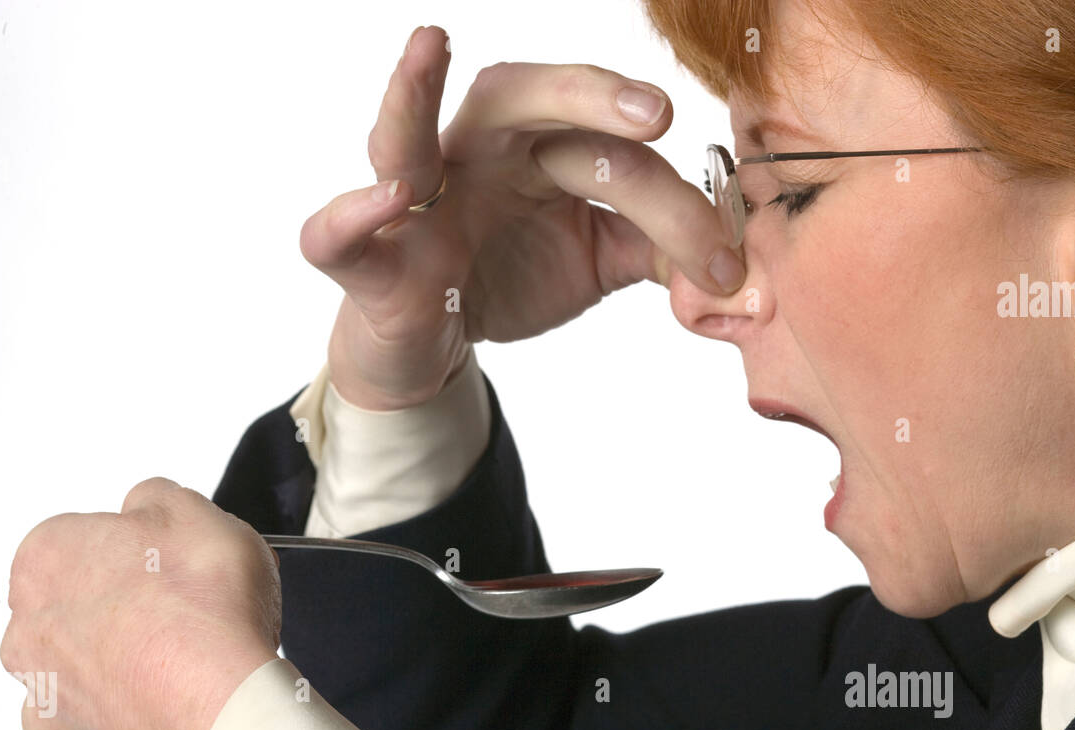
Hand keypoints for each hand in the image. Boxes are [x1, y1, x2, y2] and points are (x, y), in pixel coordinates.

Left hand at [0, 478, 281, 729]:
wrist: (222, 709)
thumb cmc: (205, 613)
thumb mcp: (197, 510)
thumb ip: (158, 497)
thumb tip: (149, 507)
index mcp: (47, 555)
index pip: (88, 537)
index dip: (143, 546)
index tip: (176, 557)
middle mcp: (29, 625)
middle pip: (82, 601)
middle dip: (129, 602)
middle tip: (191, 605)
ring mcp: (47, 691)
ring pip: (88, 663)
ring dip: (129, 657)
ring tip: (194, 657)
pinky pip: (107, 716)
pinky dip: (138, 707)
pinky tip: (179, 696)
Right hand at [299, 24, 745, 410]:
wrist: (433, 339)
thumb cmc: (513, 275)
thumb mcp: (602, 262)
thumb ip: (660, 250)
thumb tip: (736, 267)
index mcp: (542, 148)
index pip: (616, 153)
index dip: (676, 205)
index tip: (726, 261)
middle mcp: (477, 154)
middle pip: (522, 98)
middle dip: (587, 96)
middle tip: (655, 115)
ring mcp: (413, 200)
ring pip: (407, 135)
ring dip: (412, 92)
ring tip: (429, 45)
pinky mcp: (367, 258)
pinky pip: (338, 234)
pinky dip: (349, 217)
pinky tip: (383, 199)